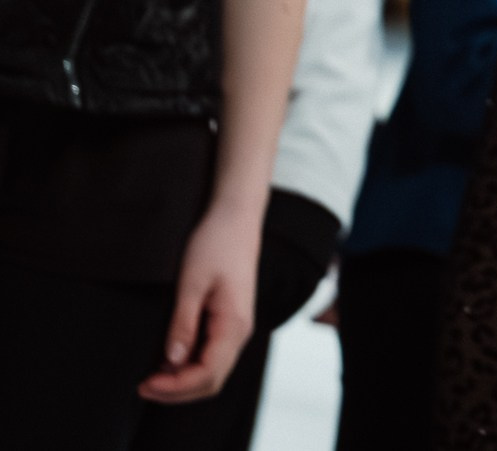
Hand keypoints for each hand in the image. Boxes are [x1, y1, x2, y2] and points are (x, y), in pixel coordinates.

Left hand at [139, 202, 261, 402]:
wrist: (235, 218)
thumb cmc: (215, 244)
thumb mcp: (192, 283)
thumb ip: (183, 324)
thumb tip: (172, 361)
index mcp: (234, 324)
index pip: (207, 374)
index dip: (175, 386)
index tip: (144, 383)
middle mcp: (240, 331)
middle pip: (212, 380)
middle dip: (177, 392)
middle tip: (142, 387)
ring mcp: (237, 326)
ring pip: (213, 371)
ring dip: (183, 382)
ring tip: (151, 377)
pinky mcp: (230, 320)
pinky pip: (213, 356)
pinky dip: (190, 368)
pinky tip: (167, 360)